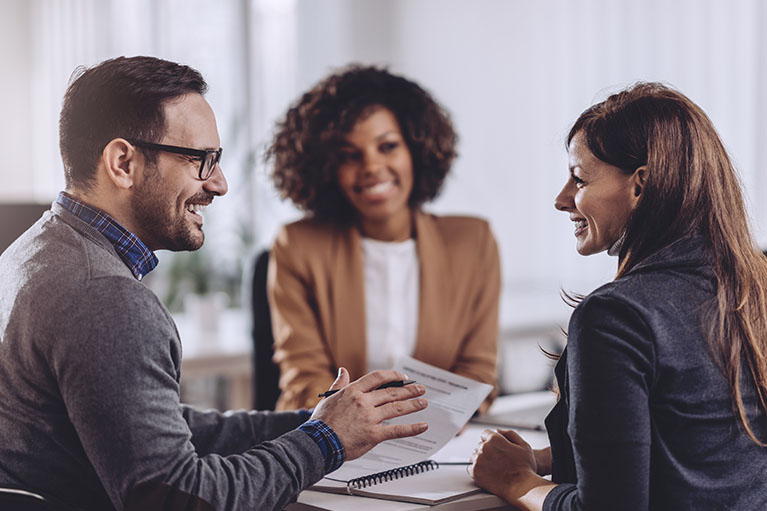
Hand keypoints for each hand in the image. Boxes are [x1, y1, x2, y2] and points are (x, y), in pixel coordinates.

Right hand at [310, 368, 427, 459]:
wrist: (319, 443)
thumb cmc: (322, 423)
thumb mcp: (328, 398)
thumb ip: (339, 384)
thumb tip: (342, 371)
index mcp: (353, 391)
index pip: (377, 378)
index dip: (393, 376)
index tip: (402, 377)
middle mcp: (363, 402)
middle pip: (391, 392)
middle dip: (409, 390)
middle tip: (420, 389)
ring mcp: (370, 418)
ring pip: (396, 408)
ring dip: (413, 405)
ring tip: (423, 403)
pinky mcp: (373, 435)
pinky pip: (397, 430)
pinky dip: (412, 428)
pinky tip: (422, 426)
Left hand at [468, 429, 554, 509]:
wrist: (522, 487)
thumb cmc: (525, 468)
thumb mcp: (524, 446)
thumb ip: (510, 434)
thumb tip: (498, 430)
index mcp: (495, 439)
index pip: (485, 434)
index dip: (492, 441)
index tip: (497, 448)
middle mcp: (484, 448)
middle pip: (480, 445)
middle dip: (487, 451)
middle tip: (497, 460)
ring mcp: (478, 460)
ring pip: (474, 456)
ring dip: (481, 460)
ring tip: (493, 468)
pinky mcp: (475, 472)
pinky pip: (470, 468)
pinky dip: (477, 470)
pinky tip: (487, 473)